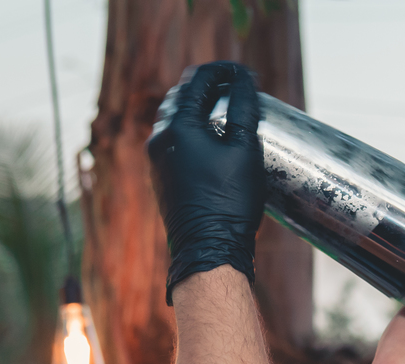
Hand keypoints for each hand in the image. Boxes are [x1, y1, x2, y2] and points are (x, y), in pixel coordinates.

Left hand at [147, 61, 265, 304]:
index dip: (225, 72)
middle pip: (183, 97)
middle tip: (238, 91)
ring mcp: (157, 161)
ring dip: (201, 111)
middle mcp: (160, 140)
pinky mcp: (162, 179)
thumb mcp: (244, 149)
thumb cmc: (230, 201)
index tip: (246, 75)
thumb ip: (243, 110)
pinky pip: (177, 144)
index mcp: (177, 126)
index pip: (198, 81)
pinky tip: (215, 144)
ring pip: (177, 121)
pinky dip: (195, 133)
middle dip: (211, 89)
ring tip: (229, 115)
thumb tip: (244, 81)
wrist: (208, 249)